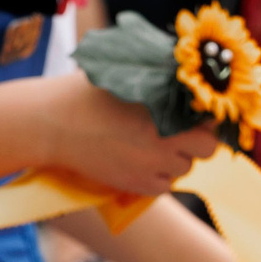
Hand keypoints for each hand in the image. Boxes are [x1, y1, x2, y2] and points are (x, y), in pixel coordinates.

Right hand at [40, 74, 217, 197]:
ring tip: (147, 145)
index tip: (192, 115)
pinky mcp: (138, 184)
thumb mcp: (123, 76)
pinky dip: (156, 177)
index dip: (204, 116)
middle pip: (208, 148)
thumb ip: (157, 80)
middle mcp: (167, 137)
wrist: (50, 124)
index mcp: (166, 107)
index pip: (210, 117)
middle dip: (197, 141)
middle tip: (177, 133)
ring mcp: (153, 163)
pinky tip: (136, 161)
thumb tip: (184, 79)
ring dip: (174, 159)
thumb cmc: (82, 93)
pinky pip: (164, 186)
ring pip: (185, 168)